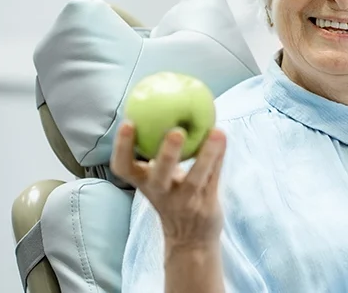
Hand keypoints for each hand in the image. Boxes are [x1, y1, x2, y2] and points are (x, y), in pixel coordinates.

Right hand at [111, 122, 226, 248]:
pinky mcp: (205, 206)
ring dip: (206, 155)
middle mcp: (161, 193)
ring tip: (216, 132)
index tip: (129, 122)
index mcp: (144, 183)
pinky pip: (214, 178)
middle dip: (166, 154)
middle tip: (176, 131)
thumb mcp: (160, 178)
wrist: (189, 239)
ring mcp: (184, 202)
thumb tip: (163, 107)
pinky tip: (224, 137)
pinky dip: (219, 157)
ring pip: (195, 178)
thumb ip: (158, 152)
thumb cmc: (172, 196)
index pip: (123, 168)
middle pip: (160, 176)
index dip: (123, 147)